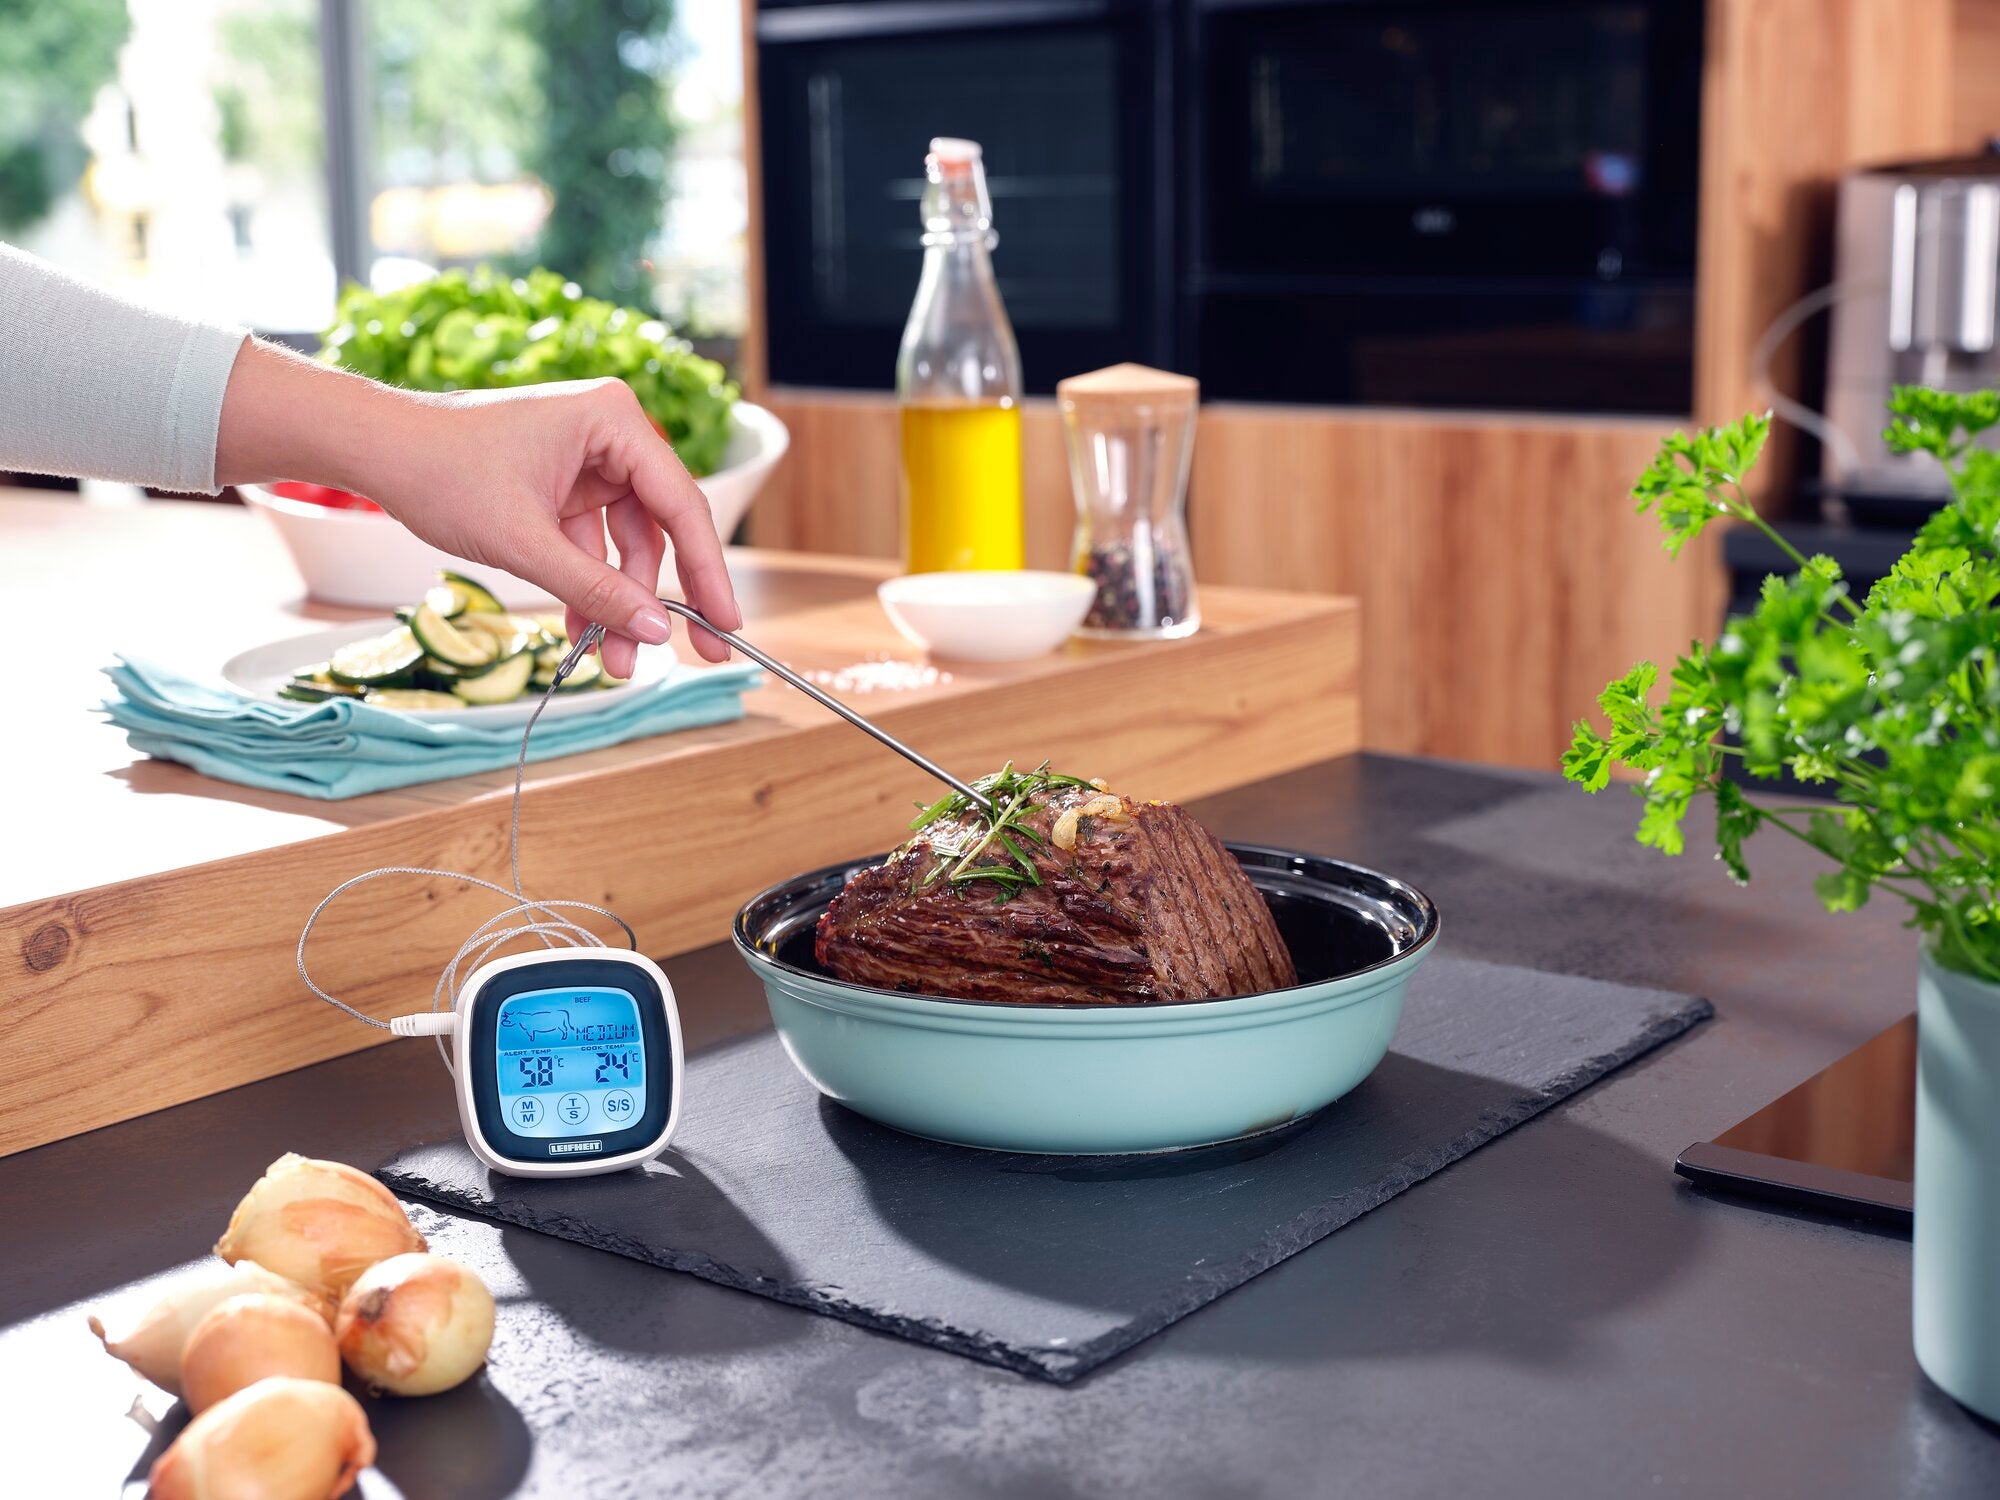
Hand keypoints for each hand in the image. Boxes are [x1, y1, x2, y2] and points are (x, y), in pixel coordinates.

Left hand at [216, 340, 741, 677]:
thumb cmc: (441, 471)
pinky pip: (596, 548)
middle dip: (663, 597)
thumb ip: (595, 589)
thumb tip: (655, 631)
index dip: (708, 570)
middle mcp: (611, 435)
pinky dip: (591, 590)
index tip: (727, 623)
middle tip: (699, 652)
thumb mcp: (524, 542)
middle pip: (662, 528)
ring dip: (621, 604)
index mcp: (613, 421)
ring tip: (614, 661)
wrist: (376, 451)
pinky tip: (589, 635)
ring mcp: (589, 462)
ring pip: (629, 547)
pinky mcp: (566, 487)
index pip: (682, 503)